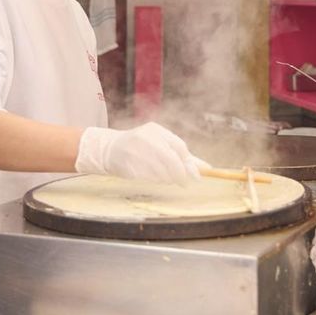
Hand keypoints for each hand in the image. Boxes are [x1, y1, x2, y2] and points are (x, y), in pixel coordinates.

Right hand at [75, 122, 208, 183]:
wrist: (108, 150)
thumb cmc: (139, 148)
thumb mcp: (159, 145)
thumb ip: (182, 156)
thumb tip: (207, 168)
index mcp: (155, 130)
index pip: (178, 146)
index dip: (188, 163)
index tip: (195, 176)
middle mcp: (146, 138)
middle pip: (170, 159)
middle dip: (179, 174)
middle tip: (184, 183)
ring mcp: (135, 151)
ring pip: (159, 170)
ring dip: (166, 179)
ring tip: (164, 179)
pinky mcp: (128, 164)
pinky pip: (147, 177)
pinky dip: (154, 180)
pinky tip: (151, 178)